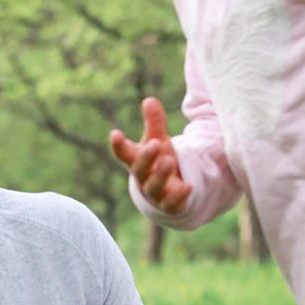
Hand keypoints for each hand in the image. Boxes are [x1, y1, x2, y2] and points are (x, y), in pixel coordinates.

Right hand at [109, 98, 191, 213]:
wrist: (167, 190)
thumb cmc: (158, 160)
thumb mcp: (157, 139)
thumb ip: (154, 122)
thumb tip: (149, 100)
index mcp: (135, 160)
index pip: (123, 153)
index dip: (118, 145)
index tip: (116, 133)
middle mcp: (142, 177)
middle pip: (139, 169)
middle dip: (146, 157)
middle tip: (155, 144)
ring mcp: (155, 192)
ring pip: (153, 186)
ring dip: (160, 174)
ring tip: (169, 160)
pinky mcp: (169, 204)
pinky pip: (172, 203)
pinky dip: (179, 196)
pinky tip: (188, 186)